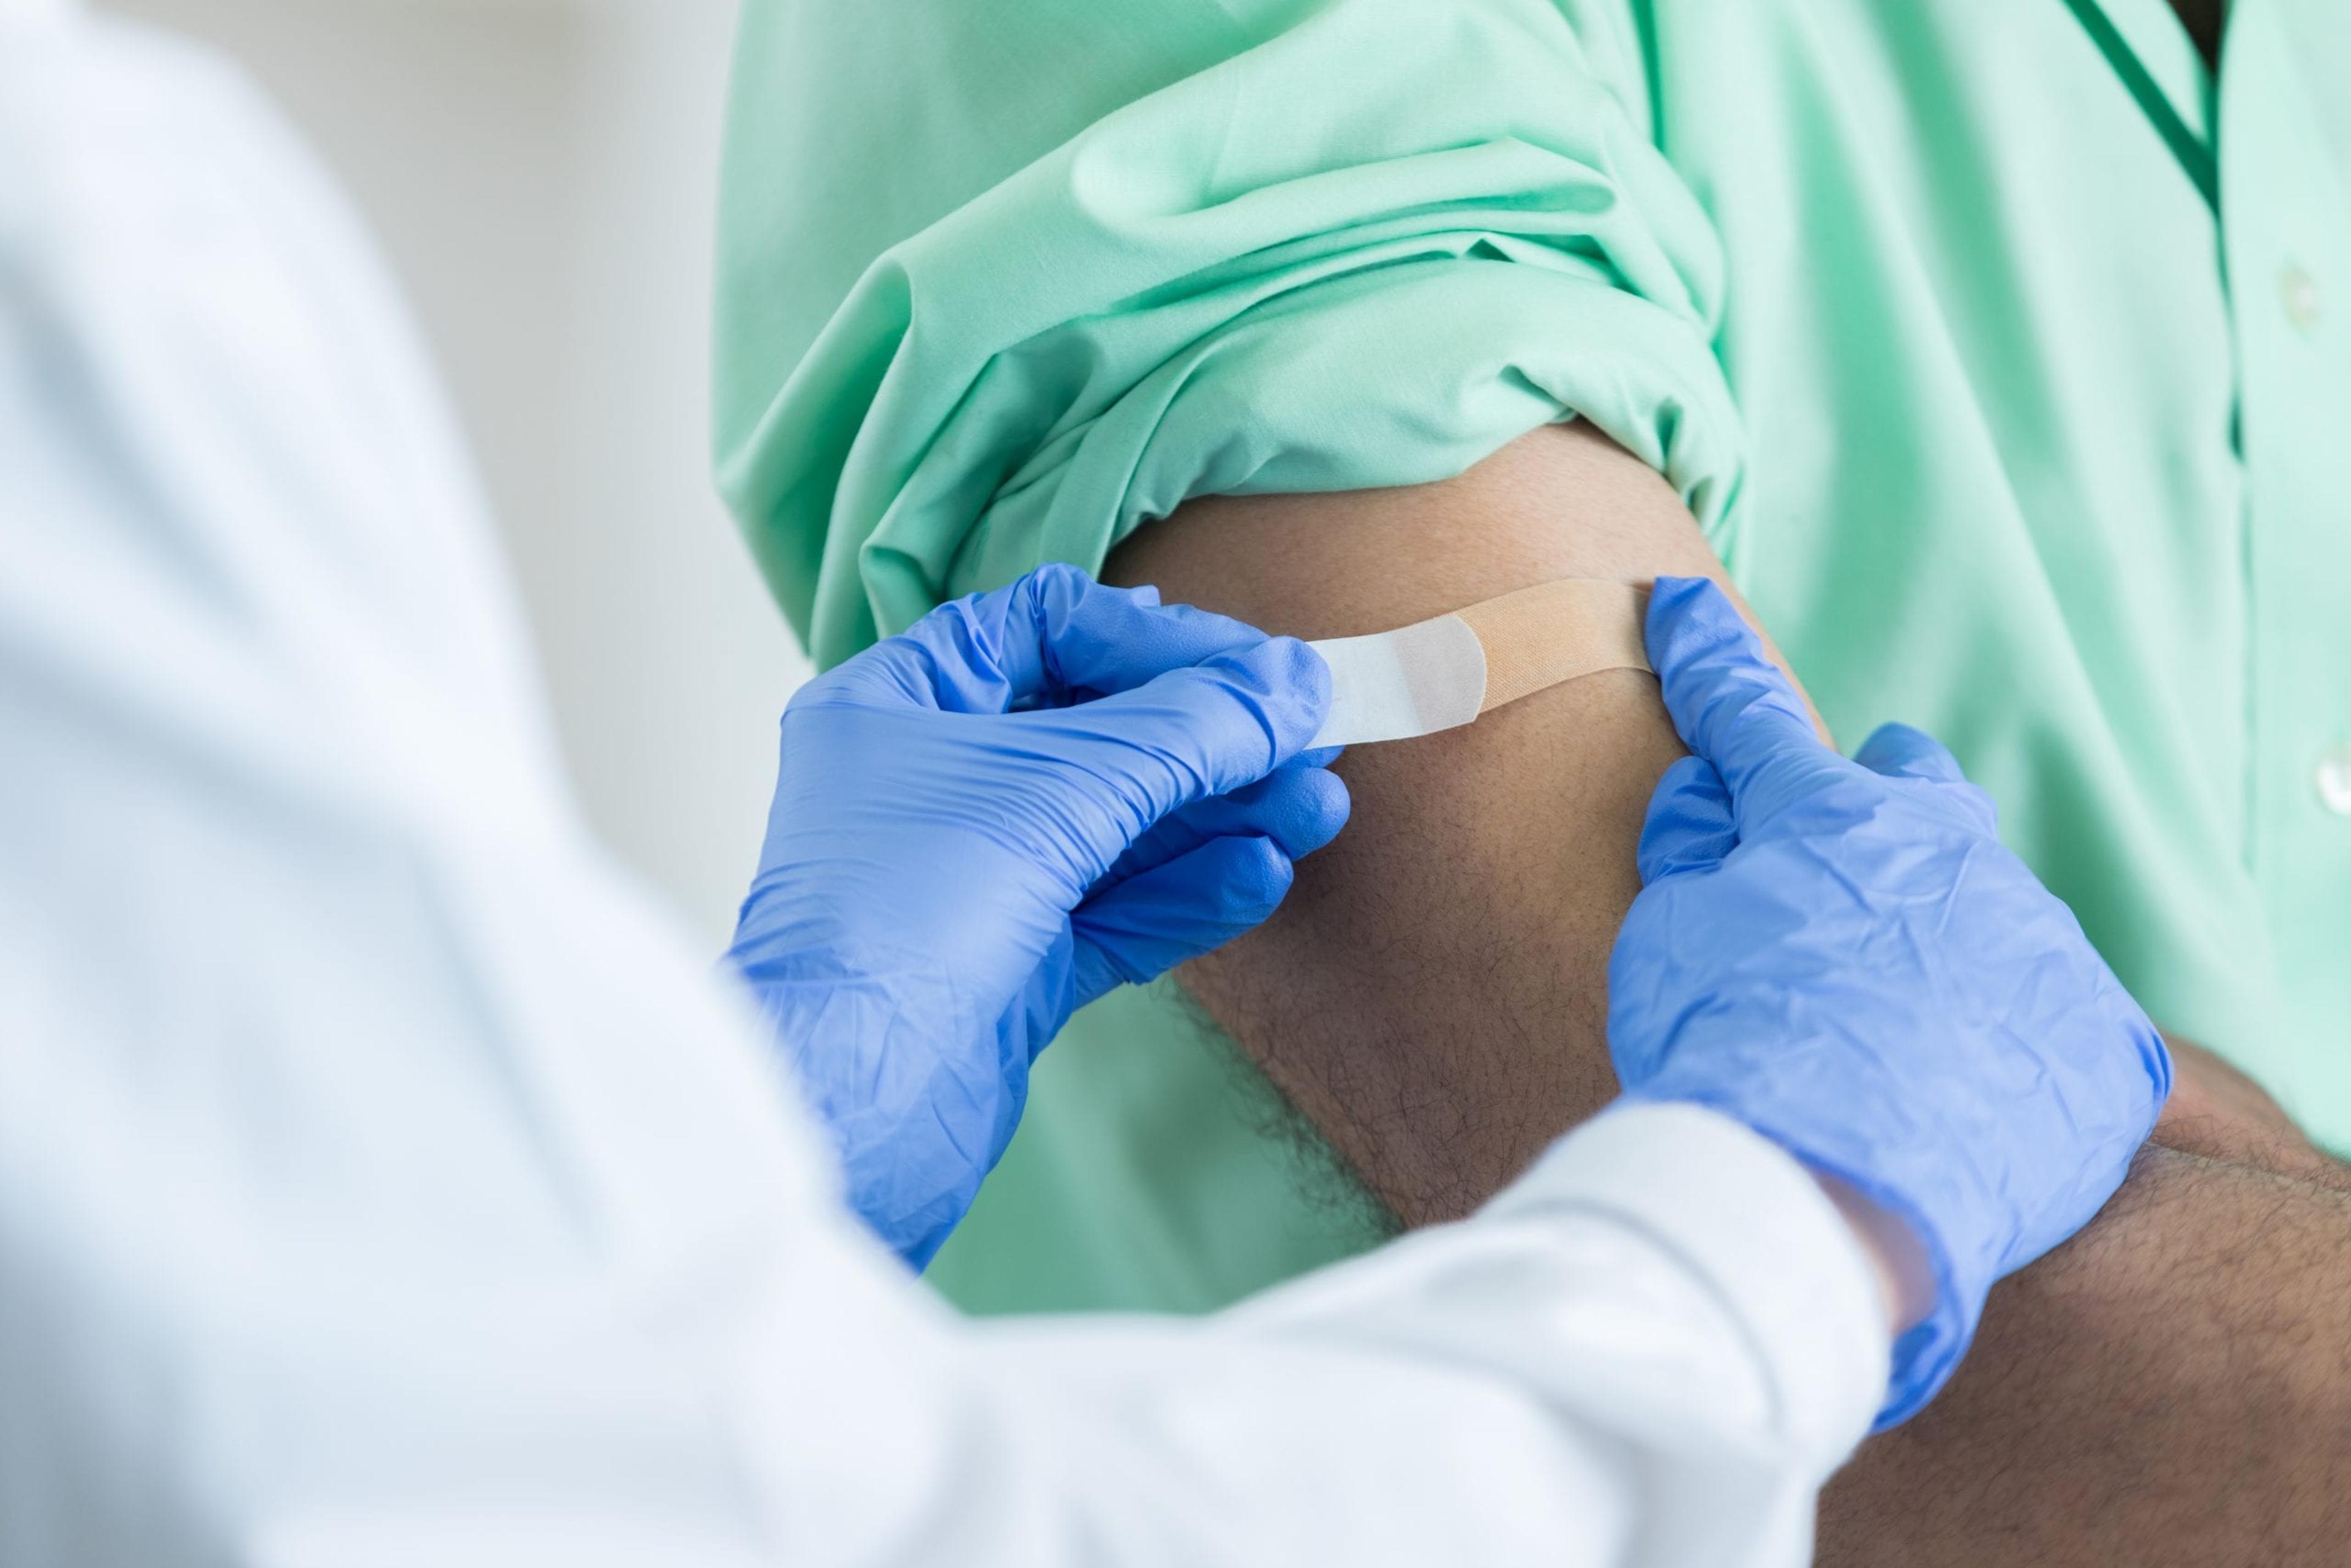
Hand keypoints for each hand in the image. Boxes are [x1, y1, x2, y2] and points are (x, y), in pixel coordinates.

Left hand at [729, 565, 1347, 1265]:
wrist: (845, 1115)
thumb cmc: (896, 924)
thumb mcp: (1055, 789)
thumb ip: (1182, 730)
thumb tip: (1289, 683)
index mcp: (896, 705)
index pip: (1043, 631)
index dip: (1155, 641)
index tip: (1251, 668)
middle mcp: (930, 785)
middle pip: (1097, 730)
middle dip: (1210, 738)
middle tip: (1312, 742)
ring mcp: (972, 881)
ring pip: (1119, 828)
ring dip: (1222, 815)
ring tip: (1318, 808)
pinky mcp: (1008, 970)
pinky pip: (1118, 911)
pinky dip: (1191, 892)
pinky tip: (1263, 873)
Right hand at [1609, 577, 2169, 1425]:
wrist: (1846, 1197)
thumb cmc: (1731, 1057)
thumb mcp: (1667, 941)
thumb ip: (1690, 857)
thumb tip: (1709, 802)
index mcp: (1823, 815)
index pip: (1746, 714)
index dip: (1704, 662)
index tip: (1681, 612)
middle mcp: (1942, 847)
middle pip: (1907, 781)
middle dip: (1869, 796)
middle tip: (1827, 857)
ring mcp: (2027, 930)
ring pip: (1976, 892)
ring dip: (1927, 927)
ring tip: (1882, 1012)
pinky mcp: (2093, 1025)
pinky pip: (2039, 1001)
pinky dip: (1989, 1025)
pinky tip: (1950, 1085)